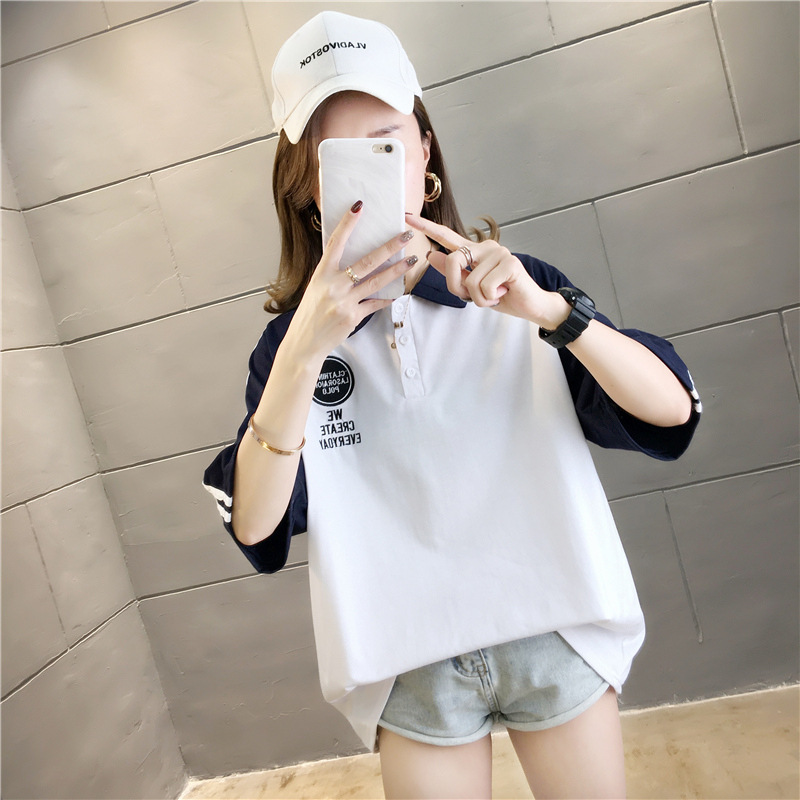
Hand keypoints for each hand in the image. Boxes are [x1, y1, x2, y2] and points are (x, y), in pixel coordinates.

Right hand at [286, 203, 416, 362]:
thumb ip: (332, 276)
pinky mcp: (353, 317)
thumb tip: (350, 262)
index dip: (347, 224)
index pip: (336, 243)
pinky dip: (386, 299)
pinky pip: (375, 304)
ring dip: (396, 270)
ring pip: (376, 282)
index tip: (359, 207)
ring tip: (411, 260)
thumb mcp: (315, 289)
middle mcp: (333, 286)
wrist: (304, 344)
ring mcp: (344, 302)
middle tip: (405, 234)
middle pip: (366, 261)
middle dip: (388, 246)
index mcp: (321, 275)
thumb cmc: (309, 316)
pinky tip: (398, 292)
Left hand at [404, 213, 569, 328]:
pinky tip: (503, 293)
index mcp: (475, 251)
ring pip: (470, 281)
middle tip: (473, 297)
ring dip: (479, 298)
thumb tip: (432, 255)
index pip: (447, 236)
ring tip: (495, 295)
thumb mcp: (472, 287)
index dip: (426, 227)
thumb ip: (453, 272)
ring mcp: (499, 252)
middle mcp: (486, 246)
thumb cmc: (501, 295)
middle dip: (457, 287)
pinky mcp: (510, 263)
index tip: (407, 217)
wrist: (529, 305)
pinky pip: (485, 287)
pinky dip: (490, 298)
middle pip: (453, 261)